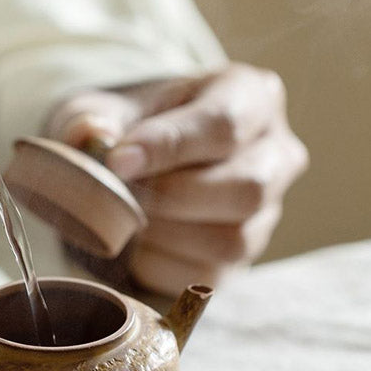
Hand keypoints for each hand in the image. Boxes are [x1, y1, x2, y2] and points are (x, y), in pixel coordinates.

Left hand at [44, 64, 308, 296]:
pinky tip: (132, 242)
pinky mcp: (245, 257)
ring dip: (165, 234)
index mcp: (252, 95)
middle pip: (246, 189)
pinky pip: (209, 275)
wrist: (142, 160)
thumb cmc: (137, 123)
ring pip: (232, 240)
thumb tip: (92, 135)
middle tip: (121, 191)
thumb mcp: (113, 105)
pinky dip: (159, 264)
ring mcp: (268, 211)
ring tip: (123, 215)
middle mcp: (277, 153)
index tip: (118, 161)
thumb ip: (96, 116)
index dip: (169, 146)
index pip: (225, 124)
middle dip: (172, 196)